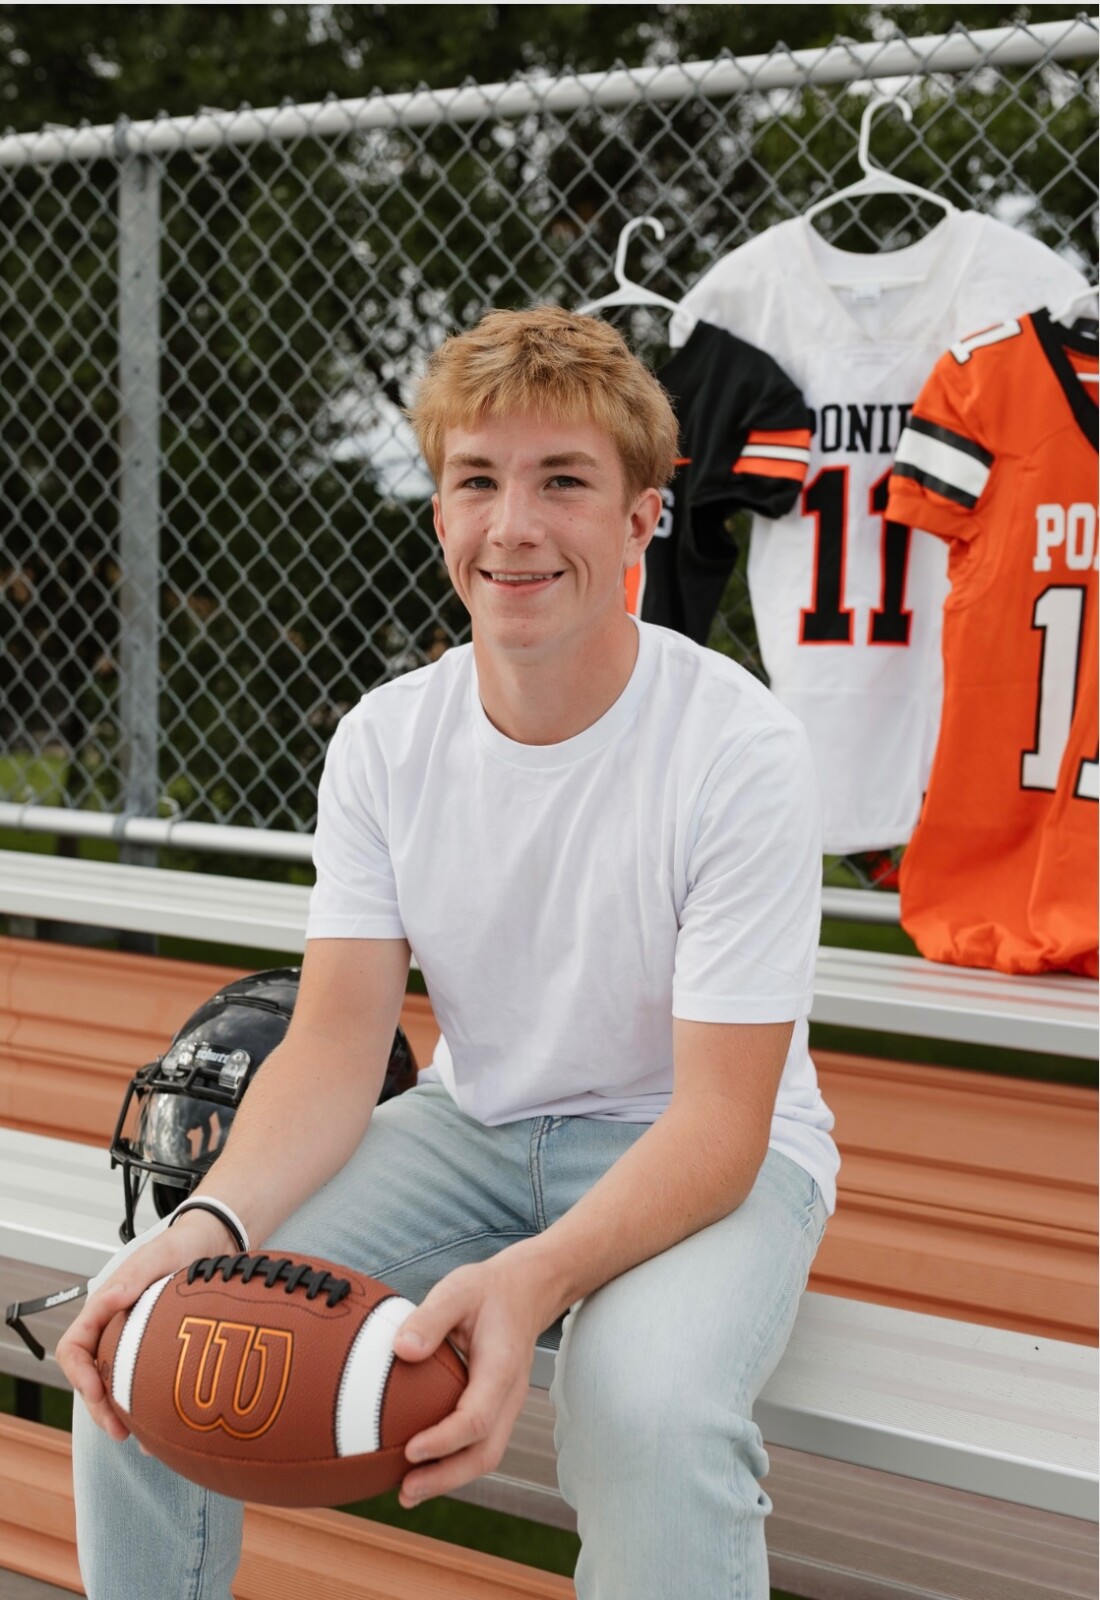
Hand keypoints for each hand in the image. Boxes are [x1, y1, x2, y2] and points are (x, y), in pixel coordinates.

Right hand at [56, 1209, 234, 1440]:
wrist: (214, 1244)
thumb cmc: (180, 1246)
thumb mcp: (156, 1257)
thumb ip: (132, 1278)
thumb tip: (110, 1299)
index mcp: (104, 1308)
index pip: (74, 1348)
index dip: (78, 1375)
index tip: (95, 1393)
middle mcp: (115, 1329)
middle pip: (92, 1377)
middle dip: (100, 1408)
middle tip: (118, 1432)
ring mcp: (136, 1342)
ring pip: (118, 1386)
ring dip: (123, 1414)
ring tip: (140, 1440)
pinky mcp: (159, 1350)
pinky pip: (148, 1384)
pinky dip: (151, 1407)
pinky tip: (163, 1429)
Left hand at [391, 1251, 555, 1507]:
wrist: (528, 1290)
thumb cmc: (489, 1290)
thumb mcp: (457, 1290)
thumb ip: (430, 1317)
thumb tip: (401, 1350)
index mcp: (502, 1366)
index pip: (477, 1416)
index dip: (444, 1440)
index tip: (410, 1450)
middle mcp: (510, 1394)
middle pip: (485, 1452)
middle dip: (446, 1478)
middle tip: (405, 1491)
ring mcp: (507, 1405)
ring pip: (485, 1455)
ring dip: (449, 1478)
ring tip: (407, 1492)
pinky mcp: (498, 1408)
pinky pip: (479, 1444)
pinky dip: (453, 1462)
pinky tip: (421, 1466)